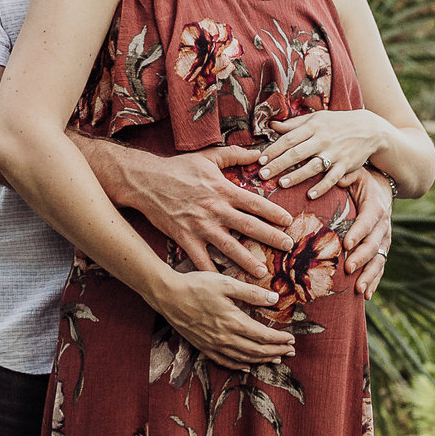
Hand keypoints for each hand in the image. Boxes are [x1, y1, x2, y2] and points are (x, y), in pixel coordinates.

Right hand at [82, 139, 293, 278]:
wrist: (145, 181)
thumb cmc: (178, 168)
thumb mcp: (208, 157)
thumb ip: (235, 154)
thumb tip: (258, 152)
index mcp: (223, 190)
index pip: (255, 202)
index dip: (274, 213)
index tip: (289, 222)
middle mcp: (215, 209)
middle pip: (249, 226)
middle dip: (271, 237)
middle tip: (288, 247)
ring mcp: (200, 226)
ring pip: (229, 247)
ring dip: (246, 260)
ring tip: (263, 272)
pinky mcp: (185, 238)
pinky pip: (201, 259)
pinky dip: (212, 272)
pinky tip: (224, 284)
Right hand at [154, 271, 295, 369]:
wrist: (168, 295)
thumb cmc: (196, 286)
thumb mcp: (226, 283)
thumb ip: (251, 293)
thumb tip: (274, 299)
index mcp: (232, 321)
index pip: (263, 336)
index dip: (280, 340)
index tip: (292, 339)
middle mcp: (224, 338)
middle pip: (257, 350)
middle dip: (276, 352)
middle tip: (291, 352)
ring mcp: (213, 345)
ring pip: (243, 358)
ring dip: (262, 360)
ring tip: (276, 359)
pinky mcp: (203, 347)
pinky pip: (225, 362)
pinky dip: (240, 365)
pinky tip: (248, 366)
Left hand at [258, 110, 390, 196]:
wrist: (370, 129)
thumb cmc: (338, 123)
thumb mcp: (317, 118)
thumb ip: (294, 124)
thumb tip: (272, 126)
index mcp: (313, 127)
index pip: (288, 139)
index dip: (273, 150)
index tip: (260, 160)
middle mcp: (323, 139)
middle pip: (296, 153)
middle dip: (278, 165)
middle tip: (262, 175)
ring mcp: (335, 153)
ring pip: (313, 166)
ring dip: (297, 176)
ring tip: (281, 184)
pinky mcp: (346, 165)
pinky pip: (333, 178)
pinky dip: (322, 187)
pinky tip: (310, 195)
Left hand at [341, 167, 392, 298]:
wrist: (382, 186)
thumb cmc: (362, 180)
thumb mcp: (356, 173)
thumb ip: (347, 175)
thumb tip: (337, 179)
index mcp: (375, 207)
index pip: (367, 221)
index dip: (358, 232)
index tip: (346, 244)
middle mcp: (383, 225)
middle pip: (374, 244)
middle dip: (362, 258)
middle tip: (349, 268)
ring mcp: (384, 239)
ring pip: (379, 260)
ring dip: (369, 276)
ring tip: (359, 290)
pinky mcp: (382, 249)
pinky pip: (380, 267)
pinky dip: (374, 281)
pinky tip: (366, 296)